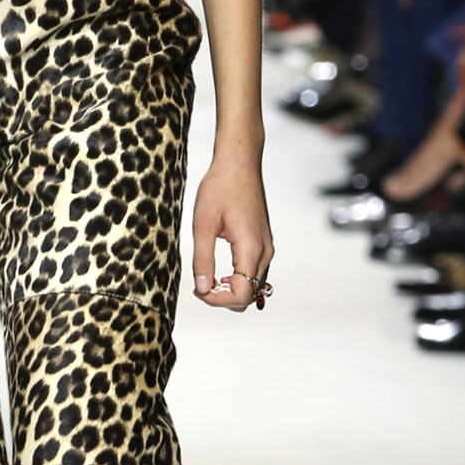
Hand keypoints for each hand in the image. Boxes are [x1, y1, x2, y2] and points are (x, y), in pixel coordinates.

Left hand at [191, 151, 272, 312]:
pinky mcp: (263, 243)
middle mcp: (264, 252)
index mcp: (251, 248)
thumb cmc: (220, 187)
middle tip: (199, 284)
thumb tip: (202, 288)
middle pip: (249, 296)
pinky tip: (219, 271)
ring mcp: (267, 248)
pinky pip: (254, 273)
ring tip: (207, 276)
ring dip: (230, 290)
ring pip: (253, 287)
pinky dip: (237, 280)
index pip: (241, 295)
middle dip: (222, 298)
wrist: (239, 164)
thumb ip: (202, 259)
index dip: (217, 300)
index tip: (197, 288)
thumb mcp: (203, 224)